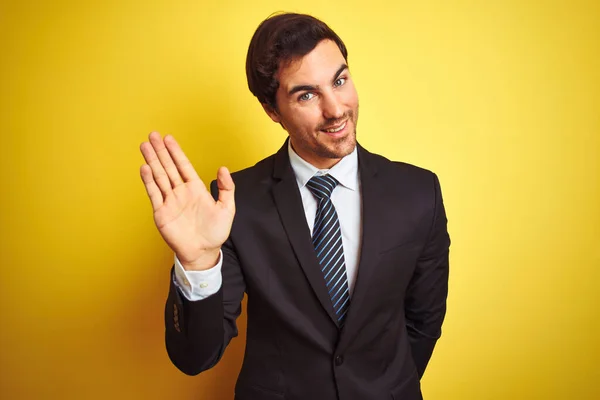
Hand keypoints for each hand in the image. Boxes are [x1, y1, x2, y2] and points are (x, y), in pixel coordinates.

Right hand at [139, 132, 234, 269]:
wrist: (203, 253)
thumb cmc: (216, 233)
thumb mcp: (227, 209)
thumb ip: (227, 188)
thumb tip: (223, 168)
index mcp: (195, 189)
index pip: (183, 165)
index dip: (176, 152)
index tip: (168, 138)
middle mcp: (180, 192)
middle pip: (168, 167)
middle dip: (160, 151)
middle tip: (152, 135)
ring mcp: (170, 201)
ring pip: (159, 177)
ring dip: (152, 161)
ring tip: (144, 146)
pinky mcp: (161, 213)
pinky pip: (154, 194)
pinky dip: (149, 181)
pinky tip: (145, 168)